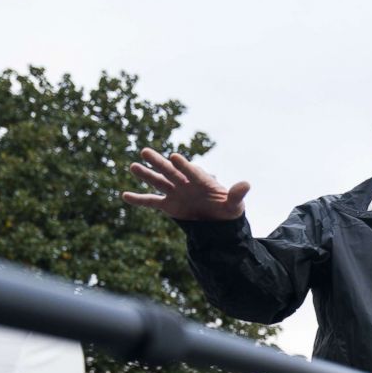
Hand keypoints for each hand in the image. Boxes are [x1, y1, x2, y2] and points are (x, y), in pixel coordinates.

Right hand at [120, 148, 249, 220]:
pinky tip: (125, 195)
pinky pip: (151, 202)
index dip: (184, 166)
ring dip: (146, 175)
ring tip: (132, 166)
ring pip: (158, 182)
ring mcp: (175, 193)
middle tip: (145, 151)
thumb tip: (246, 184)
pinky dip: (139, 200)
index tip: (174, 157)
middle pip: (170, 172)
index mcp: (202, 181)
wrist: (218, 222)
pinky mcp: (168, 205)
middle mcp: (185, 183)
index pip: (192, 172)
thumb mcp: (235, 205)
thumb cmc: (228, 209)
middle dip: (159, 163)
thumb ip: (237, 195)